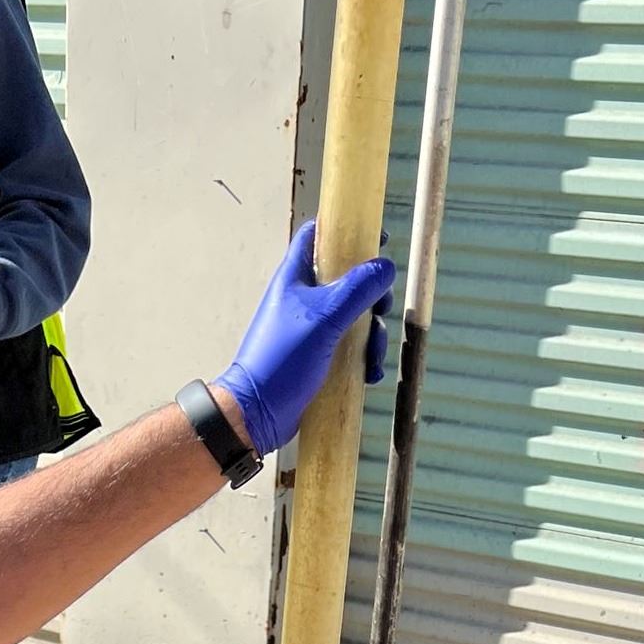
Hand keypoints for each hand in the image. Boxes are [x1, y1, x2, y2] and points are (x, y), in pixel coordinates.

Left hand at [217, 220, 395, 454]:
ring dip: (371, 336)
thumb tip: (385, 267)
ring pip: (354, 318)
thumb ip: (357, 289)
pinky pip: (350, 349)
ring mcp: (311, 330)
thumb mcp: (325, 318)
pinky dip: (363, 359)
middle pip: (348, 280)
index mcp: (296, 277)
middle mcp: (303, 299)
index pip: (318, 235)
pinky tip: (368, 374)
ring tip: (372, 357)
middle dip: (372, 295)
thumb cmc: (282, 359)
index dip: (348, 231)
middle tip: (381, 309)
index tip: (378, 239)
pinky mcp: (318, 357)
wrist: (258, 412)